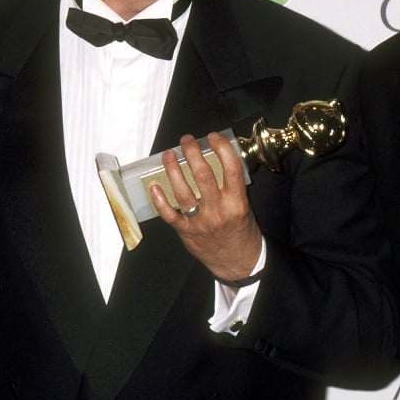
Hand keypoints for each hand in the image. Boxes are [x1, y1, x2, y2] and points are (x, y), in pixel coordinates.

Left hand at [150, 132, 262, 280]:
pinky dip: (160, 200)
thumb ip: (232, 185)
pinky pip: (169, 215)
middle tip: (187, 140)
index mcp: (236, 202)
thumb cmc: (241, 231)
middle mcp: (218, 211)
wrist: (237, 262)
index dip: (222, 149)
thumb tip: (217, 158)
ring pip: (183, 192)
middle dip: (192, 153)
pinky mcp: (186, 232)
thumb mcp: (245, 206)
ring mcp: (200, 222)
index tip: (213, 137)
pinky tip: (154, 186)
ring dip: (173, 170)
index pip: (231, 169)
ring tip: (168, 155)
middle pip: (203, 176)